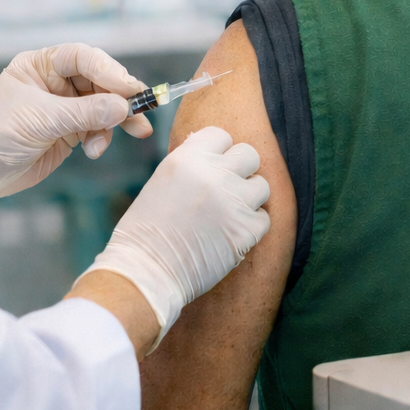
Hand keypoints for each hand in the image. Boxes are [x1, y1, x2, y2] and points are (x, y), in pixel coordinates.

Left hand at [0, 44, 150, 217]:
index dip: (109, 70)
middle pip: (101, 80)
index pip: (83, 57)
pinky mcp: (70, 130)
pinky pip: (99, 127)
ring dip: (118, 120)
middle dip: (121, 96)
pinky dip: (104, 137)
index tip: (129, 89)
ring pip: (105, 104)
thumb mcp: (40, 120)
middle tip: (141, 109)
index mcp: (40, 65)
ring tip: (136, 132)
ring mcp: (64, 106)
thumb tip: (123, 107)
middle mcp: (55, 82)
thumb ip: (84, 112)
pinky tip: (95, 150)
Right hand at [81, 127, 271, 349]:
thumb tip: (214, 154)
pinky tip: (231, 234)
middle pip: (250, 154)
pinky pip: (264, 218)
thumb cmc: (145, 232)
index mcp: (188, 158)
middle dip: (241, 171)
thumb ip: (190, 164)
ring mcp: (233, 201)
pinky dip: (251, 227)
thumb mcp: (161, 182)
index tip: (214, 167)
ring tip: (228, 214)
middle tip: (226, 190)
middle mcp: (214, 174)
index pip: (221, 136)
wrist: (145, 273)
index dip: (219, 152)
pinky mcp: (246, 229)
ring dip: (248, 198)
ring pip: (262, 186)